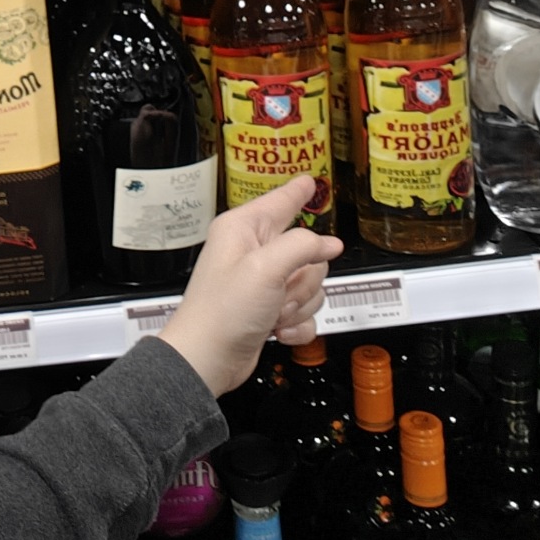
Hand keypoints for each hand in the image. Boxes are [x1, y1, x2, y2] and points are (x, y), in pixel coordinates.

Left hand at [158, 176, 343, 398]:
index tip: (311, 181)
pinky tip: (276, 330)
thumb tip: (329, 242)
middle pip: (308, 252)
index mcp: (243, 229)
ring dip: (298, 306)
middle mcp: (253, 252)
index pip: (280, 200)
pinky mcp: (270, 309)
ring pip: (311, 285)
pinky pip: (306, 312)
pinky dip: (296, 326)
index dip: (298, 192)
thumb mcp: (266, 268)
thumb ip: (302, 246)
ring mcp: (262, 282)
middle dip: (302, 280)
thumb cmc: (222, 310)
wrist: (210, 358)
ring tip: (272, 313)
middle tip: (280, 291)